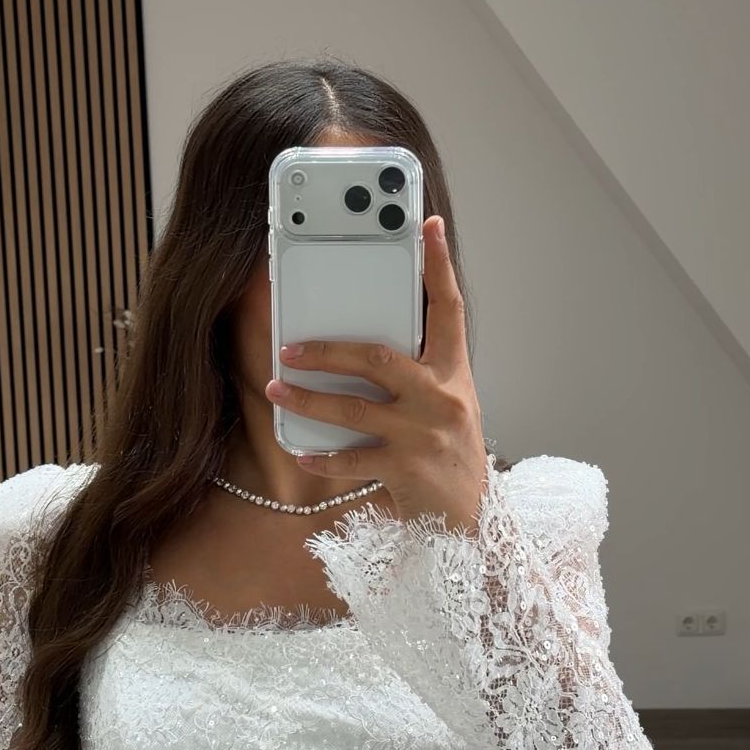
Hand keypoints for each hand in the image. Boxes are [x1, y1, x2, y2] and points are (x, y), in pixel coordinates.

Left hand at [264, 214, 489, 530]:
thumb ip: (417, 377)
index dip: (439, 265)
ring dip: (309, 398)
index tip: (428, 225)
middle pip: (378, 357)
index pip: (449, 310)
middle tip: (289, 345)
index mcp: (455, 375)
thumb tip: (360, 350)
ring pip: (355, 408)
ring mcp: (424, 435)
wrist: (472, 524)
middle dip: (328, 349)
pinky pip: (351, 459)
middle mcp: (442, 399)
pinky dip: (322, 456)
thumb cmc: (449, 460)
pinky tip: (300, 449)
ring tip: (277, 388)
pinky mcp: (407, 469)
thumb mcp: (447, 409)